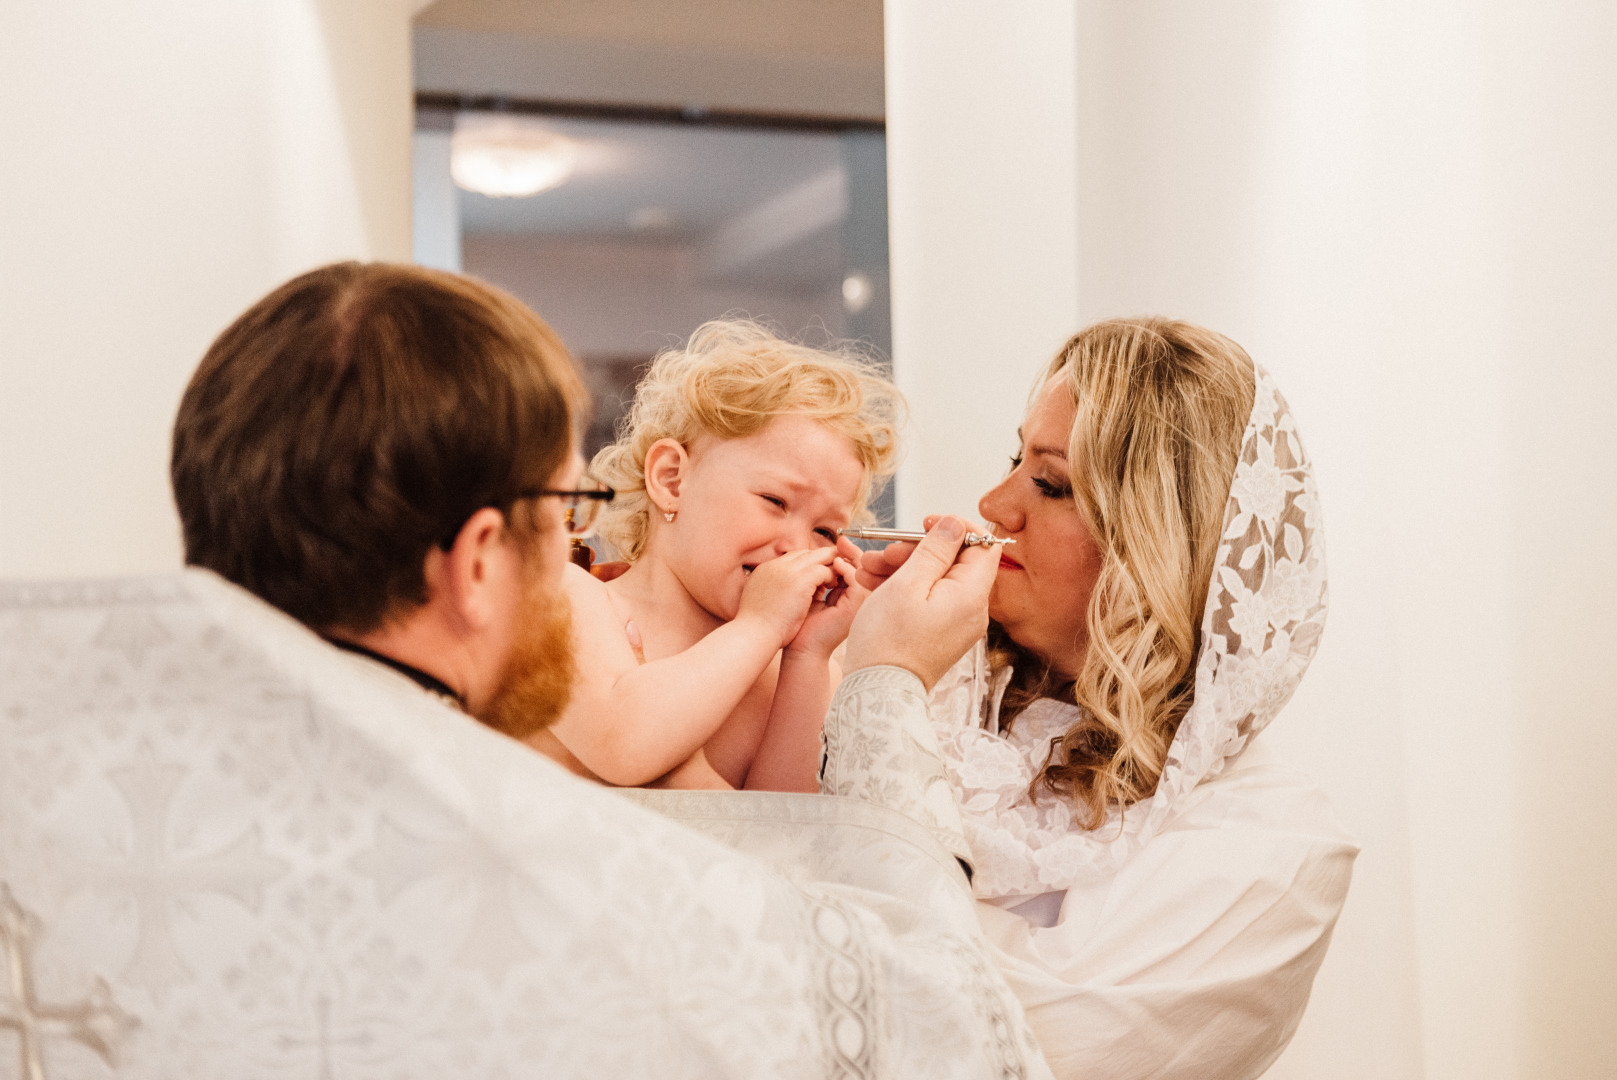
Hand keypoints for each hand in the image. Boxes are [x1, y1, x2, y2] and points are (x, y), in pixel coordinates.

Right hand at [735, 547, 838, 646]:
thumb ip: (771, 590)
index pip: (791, 558)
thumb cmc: (756, 627)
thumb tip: (780, 592)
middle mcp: (776, 566)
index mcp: (765, 570)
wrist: (753, 634)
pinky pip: (823, 570)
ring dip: (828, 565)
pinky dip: (831, 575)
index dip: (806, 563)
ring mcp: (788, 571)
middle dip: (820, 559)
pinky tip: (835, 585)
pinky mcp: (800, 580)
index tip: (815, 572)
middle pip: (804, 553)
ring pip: (816, 557)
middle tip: (834, 568)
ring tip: (838, 576)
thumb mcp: (760, 601)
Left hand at [787, 543, 867, 658]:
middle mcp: (855, 602)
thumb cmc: (801, 624)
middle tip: (841, 539)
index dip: (845, 555)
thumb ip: (817, 577)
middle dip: (851, 552)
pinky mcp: (855, 609)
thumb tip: (816, 555)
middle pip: (861, 569)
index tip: (836, 541)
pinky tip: (837, 564)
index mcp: (846, 598)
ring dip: (852, 558)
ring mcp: (858, 606)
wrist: (800, 647)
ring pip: (862, 574)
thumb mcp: (810, 593)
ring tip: (840, 546)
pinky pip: (857, 584)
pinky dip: (848, 571)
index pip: (851, 570)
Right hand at [842, 516, 996, 690]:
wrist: (878, 692)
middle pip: (953, 563)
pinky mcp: (939, 634)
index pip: (983, 547)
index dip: (956, 529)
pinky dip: (902, 588)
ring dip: (901, 568)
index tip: (927, 524)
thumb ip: (935, 549)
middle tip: (884, 553)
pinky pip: (926, 600)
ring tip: (866, 570)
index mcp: (972, 596)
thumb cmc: (888, 641)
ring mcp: (956, 624)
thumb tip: (955, 524)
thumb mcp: (908, 583)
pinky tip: (871, 584)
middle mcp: (971, 611)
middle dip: (915, 550)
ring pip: (934, 580)